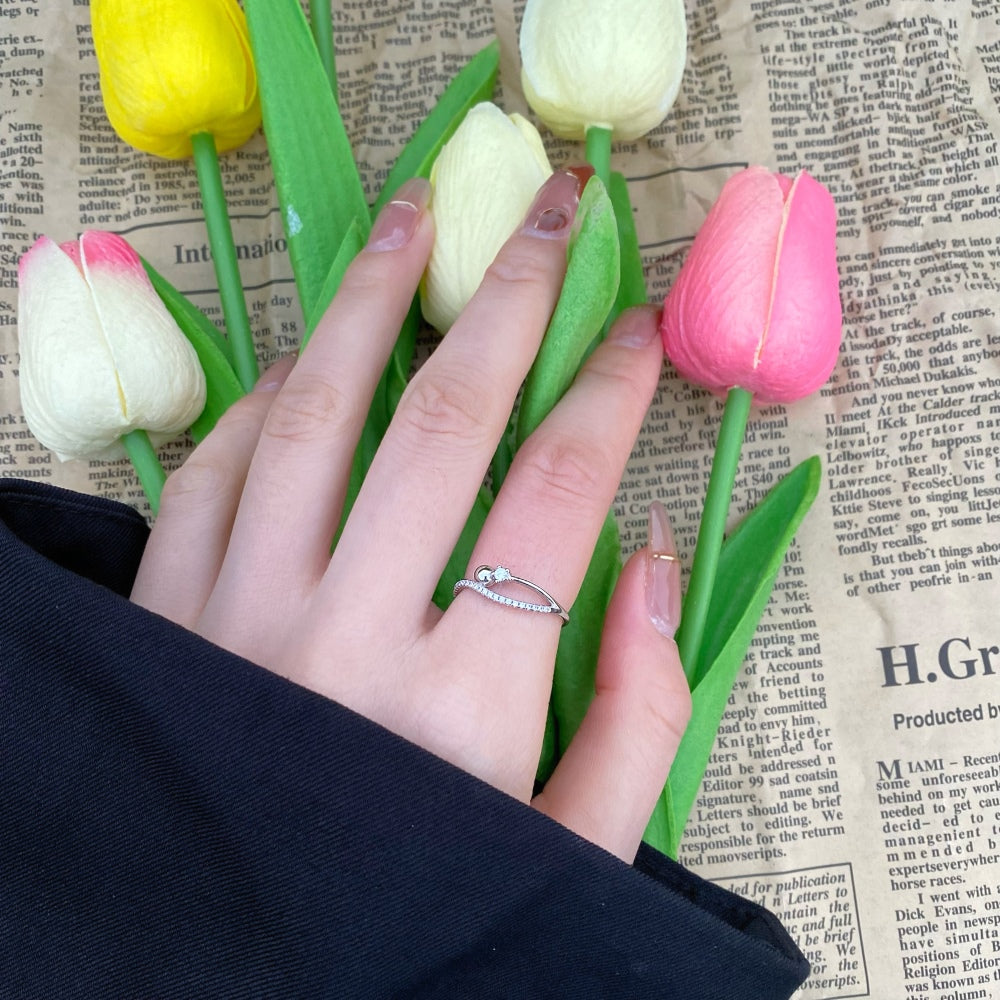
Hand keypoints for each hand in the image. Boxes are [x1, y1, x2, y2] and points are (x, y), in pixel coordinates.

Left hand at [131, 170, 690, 861]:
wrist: (233, 979)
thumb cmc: (418, 912)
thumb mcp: (569, 852)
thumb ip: (637, 715)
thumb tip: (653, 560)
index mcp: (464, 706)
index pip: (559, 496)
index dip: (610, 394)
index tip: (638, 331)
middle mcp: (346, 642)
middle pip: (444, 422)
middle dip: (509, 299)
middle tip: (547, 212)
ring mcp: (238, 624)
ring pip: (312, 417)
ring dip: (368, 303)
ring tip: (411, 219)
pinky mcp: (167, 627)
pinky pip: (211, 477)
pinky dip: (259, 407)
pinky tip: (300, 368)